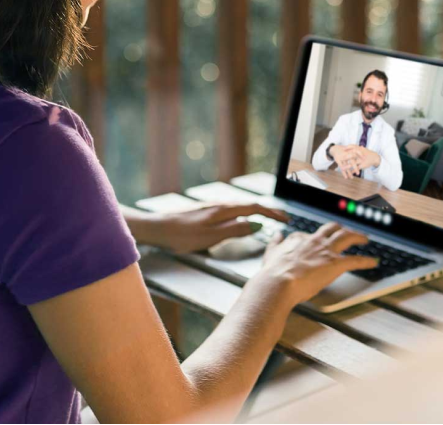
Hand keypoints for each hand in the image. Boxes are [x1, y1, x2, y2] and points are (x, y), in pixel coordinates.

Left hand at [146, 202, 288, 253]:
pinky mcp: (204, 212)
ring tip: (267, 219)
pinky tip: (241, 220)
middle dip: (268, 211)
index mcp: (223, 210)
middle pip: (249, 205)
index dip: (272, 213)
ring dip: (256, 212)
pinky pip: (231, 211)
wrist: (157, 228)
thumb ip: (234, 230)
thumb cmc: (181, 235)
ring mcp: (211, 207)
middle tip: (282, 219)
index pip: (255, 208)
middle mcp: (219, 205)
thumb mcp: (211, 237)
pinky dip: (243, 214)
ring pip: (240, 207)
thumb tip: (257, 225)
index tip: (286, 219)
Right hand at [249, 223, 378, 306]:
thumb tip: (277, 234)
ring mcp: (326, 251)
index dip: (315, 237)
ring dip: (358, 236)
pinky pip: (356, 260)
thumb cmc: (274, 273)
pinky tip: (373, 261)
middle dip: (340, 228)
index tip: (318, 240)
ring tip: (365, 239)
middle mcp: (314, 241)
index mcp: (299, 239)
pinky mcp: (336, 263)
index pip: (309, 235)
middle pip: (332, 228)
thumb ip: (275, 243)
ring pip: (347, 236)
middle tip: (346, 231)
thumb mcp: (270, 254)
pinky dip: (366, 260)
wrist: (279, 282)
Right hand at [329, 145, 359, 178]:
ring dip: (349, 172)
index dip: (360, 154)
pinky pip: (341, 167)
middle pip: (351, 162)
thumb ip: (356, 149)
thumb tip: (362, 147)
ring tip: (352, 178)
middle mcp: (345, 154)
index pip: (356, 152)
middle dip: (355, 168)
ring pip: (346, 166)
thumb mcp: (350, 148)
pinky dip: (344, 173)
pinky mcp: (338, 161)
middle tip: (358, 173)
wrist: (336, 149)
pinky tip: (346, 177)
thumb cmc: (345, 150)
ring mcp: (341, 158)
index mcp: (349, 150)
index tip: (364, 159)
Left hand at [335, 147, 380, 178]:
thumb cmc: (366, 153)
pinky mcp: (363, 165)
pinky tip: (348, 173)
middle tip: (340, 158)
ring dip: (347, 166)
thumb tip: (345, 147)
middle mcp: (360, 154)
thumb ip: (354, 148)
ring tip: (342, 168)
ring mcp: (361, 160)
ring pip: (353, 163)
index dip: (347, 148)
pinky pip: (356, 168)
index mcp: (359, 149)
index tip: (342, 149)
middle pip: (352, 155)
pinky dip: (352, 171)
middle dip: (346, 157)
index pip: (352, 147)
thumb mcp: (361, 149)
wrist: (375, 157)